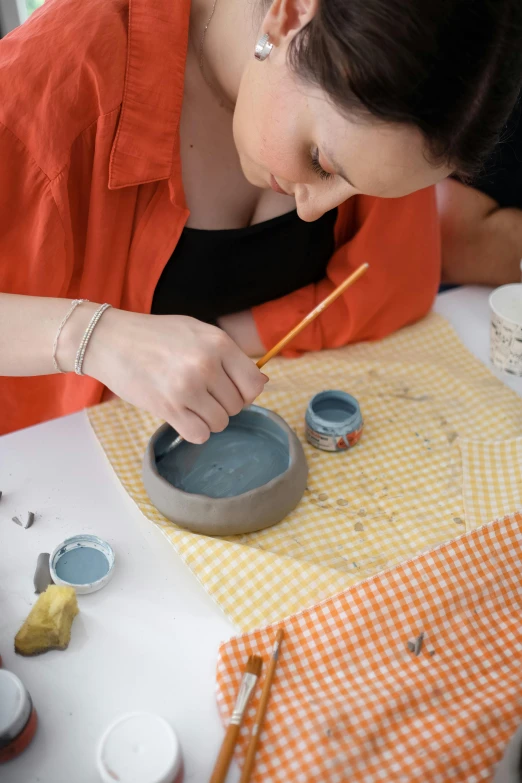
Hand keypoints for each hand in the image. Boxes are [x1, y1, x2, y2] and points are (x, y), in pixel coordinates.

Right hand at [67, 309, 266, 443]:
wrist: (110, 340)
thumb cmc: (156, 336)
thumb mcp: (198, 332)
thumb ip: (229, 355)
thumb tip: (262, 384)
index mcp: (218, 342)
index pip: (253, 384)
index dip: (245, 393)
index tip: (230, 391)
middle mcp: (206, 365)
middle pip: (236, 406)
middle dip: (221, 404)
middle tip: (200, 393)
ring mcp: (187, 387)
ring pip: (220, 423)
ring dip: (207, 419)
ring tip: (189, 402)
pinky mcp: (168, 408)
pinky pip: (199, 435)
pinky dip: (194, 430)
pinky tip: (182, 415)